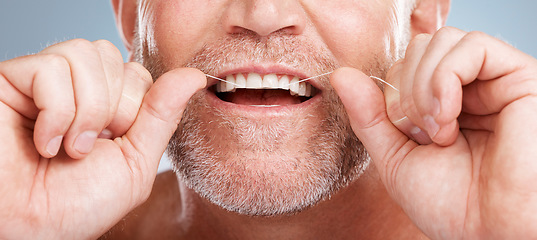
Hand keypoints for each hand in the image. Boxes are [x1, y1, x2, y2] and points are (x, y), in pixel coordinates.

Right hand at [0, 39, 205, 238]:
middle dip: (113, 108)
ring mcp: (39, 83)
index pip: (135, 71)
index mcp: (103, 105)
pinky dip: (56, 113)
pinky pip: (50, 68)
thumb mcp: (135, 162)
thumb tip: (194, 75)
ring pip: (84, 54)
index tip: (116, 142)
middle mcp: (72, 88)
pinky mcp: (9, 82)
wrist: (29, 231)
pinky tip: (45, 143)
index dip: (135, 106)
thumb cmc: (77, 205)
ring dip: (87, 111)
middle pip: (111, 56)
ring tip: (70, 148)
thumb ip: (162, 116)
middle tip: (92, 148)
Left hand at [332, 27, 536, 238]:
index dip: (392, 95)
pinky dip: (445, 79)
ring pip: (440, 41)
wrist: (492, 231)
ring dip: (423, 87)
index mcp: (443, 103)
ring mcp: (494, 80)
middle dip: (405, 91)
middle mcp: (470, 87)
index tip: (406, 134)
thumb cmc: (450, 203)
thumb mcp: (395, 158)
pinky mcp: (520, 76)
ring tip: (438, 130)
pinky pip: (471, 46)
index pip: (403, 66)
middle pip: (419, 48)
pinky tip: (449, 116)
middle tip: (421, 133)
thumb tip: (341, 75)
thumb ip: (369, 116)